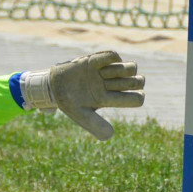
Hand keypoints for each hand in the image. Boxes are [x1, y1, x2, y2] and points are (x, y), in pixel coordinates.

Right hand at [21, 51, 144, 139]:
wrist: (54, 87)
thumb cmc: (69, 103)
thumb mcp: (81, 116)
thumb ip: (95, 125)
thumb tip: (110, 135)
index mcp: (112, 99)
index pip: (137, 99)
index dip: (137, 98)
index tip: (119, 97)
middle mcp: (113, 85)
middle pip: (138, 82)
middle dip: (130, 83)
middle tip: (110, 85)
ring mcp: (107, 71)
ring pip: (132, 68)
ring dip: (119, 70)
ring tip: (102, 75)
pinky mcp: (99, 60)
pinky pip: (114, 55)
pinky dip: (111, 59)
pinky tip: (98, 66)